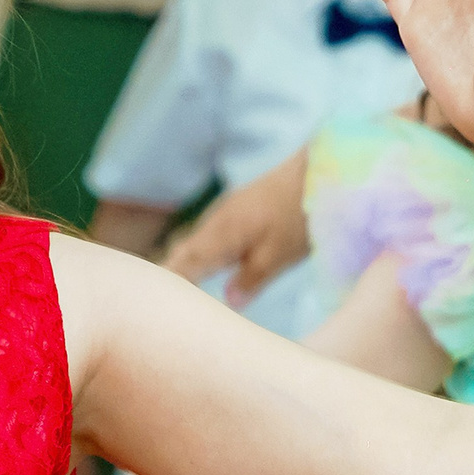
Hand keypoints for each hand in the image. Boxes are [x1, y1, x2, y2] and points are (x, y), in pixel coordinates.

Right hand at [162, 149, 311, 303]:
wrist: (316, 169)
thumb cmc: (299, 215)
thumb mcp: (278, 255)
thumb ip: (251, 279)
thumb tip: (229, 301)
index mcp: (220, 237)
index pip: (184, 266)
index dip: (170, 284)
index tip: (156, 304)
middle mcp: (216, 223)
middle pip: (184, 252)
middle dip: (169, 274)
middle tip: (157, 300)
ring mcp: (227, 212)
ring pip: (196, 242)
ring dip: (184, 262)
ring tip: (175, 286)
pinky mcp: (240, 208)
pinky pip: (209, 234)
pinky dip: (200, 251)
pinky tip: (207, 259)